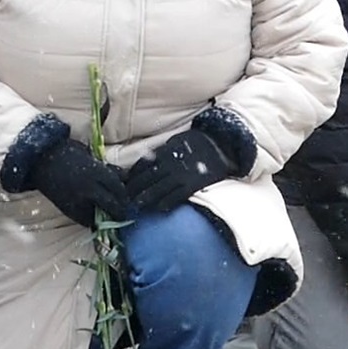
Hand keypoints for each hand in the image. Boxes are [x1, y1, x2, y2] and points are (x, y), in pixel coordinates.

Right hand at [30, 138, 130, 227]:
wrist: (40, 160)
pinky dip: (91, 220)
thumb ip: (105, 168)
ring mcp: (78, 200)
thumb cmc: (65, 153)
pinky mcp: (68, 208)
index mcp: (95, 172)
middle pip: (112, 203)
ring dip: (106, 216)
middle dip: (120, 209)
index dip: (124, 194)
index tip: (126, 198)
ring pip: (100, 214)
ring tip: (109, 215)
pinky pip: (84, 220)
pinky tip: (93, 217)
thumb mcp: (88, 156)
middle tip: (123, 211)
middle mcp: (89, 187)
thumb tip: (123, 177)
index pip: (117, 187)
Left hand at [123, 128, 244, 212]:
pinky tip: (159, 208)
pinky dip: (166, 202)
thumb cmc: (198, 142)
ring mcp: (182, 175)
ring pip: (158, 189)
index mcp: (165, 151)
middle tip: (125, 197)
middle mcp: (170, 163)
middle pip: (146, 178)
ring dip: (145, 198)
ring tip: (136, 205)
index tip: (124, 182)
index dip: (132, 175)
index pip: (142, 164)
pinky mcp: (193, 184)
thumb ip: (163, 150)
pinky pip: (176, 196)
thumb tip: (146, 158)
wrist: (222, 145)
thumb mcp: (177, 140)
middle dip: (134, 188)